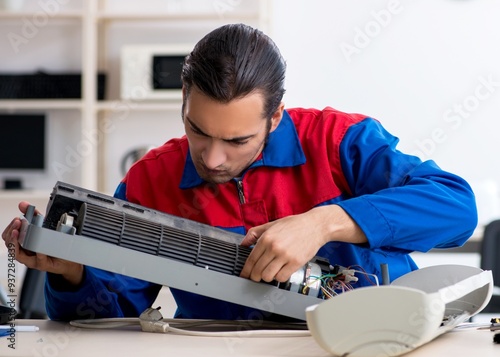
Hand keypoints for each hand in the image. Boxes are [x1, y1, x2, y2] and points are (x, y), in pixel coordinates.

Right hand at [2, 201, 83, 285]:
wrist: (69, 258)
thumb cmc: (54, 244)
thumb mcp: (45, 226)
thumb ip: (34, 215)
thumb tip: (22, 204)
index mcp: (22, 244)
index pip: (8, 237)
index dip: (10, 228)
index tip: (17, 219)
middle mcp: (25, 253)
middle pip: (10, 245)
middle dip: (12, 233)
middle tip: (18, 223)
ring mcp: (32, 260)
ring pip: (18, 255)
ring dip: (17, 243)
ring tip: (20, 233)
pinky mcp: (42, 265)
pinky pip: (38, 260)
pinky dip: (38, 253)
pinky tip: (39, 247)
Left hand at [239, 205, 366, 282]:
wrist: (315, 225)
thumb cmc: (294, 225)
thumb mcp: (272, 224)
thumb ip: (255, 233)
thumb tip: (243, 244)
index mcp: (266, 238)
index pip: (251, 259)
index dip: (246, 270)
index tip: (244, 275)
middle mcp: (274, 247)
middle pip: (258, 270)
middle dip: (255, 276)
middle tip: (256, 277)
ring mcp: (285, 256)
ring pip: (268, 276)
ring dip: (267, 277)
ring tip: (270, 273)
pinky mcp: (296, 262)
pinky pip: (282, 277)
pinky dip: (279, 277)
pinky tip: (280, 271)